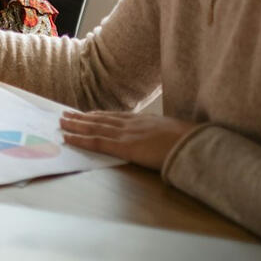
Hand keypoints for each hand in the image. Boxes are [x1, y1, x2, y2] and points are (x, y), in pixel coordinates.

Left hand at [59, 110, 196, 169]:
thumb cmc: (193, 142)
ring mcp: (127, 134)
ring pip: (94, 127)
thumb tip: (163, 140)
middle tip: (65, 115)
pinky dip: (80, 139)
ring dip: (75, 125)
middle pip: (101, 119)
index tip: (87, 113)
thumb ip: (164, 135)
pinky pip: (97, 142)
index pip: (116, 116)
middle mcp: (133, 124)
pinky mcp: (125, 146)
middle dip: (82, 118)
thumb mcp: (176, 134)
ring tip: (61, 122)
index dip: (99, 115)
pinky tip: (67, 138)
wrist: (198, 145)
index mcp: (146, 121)